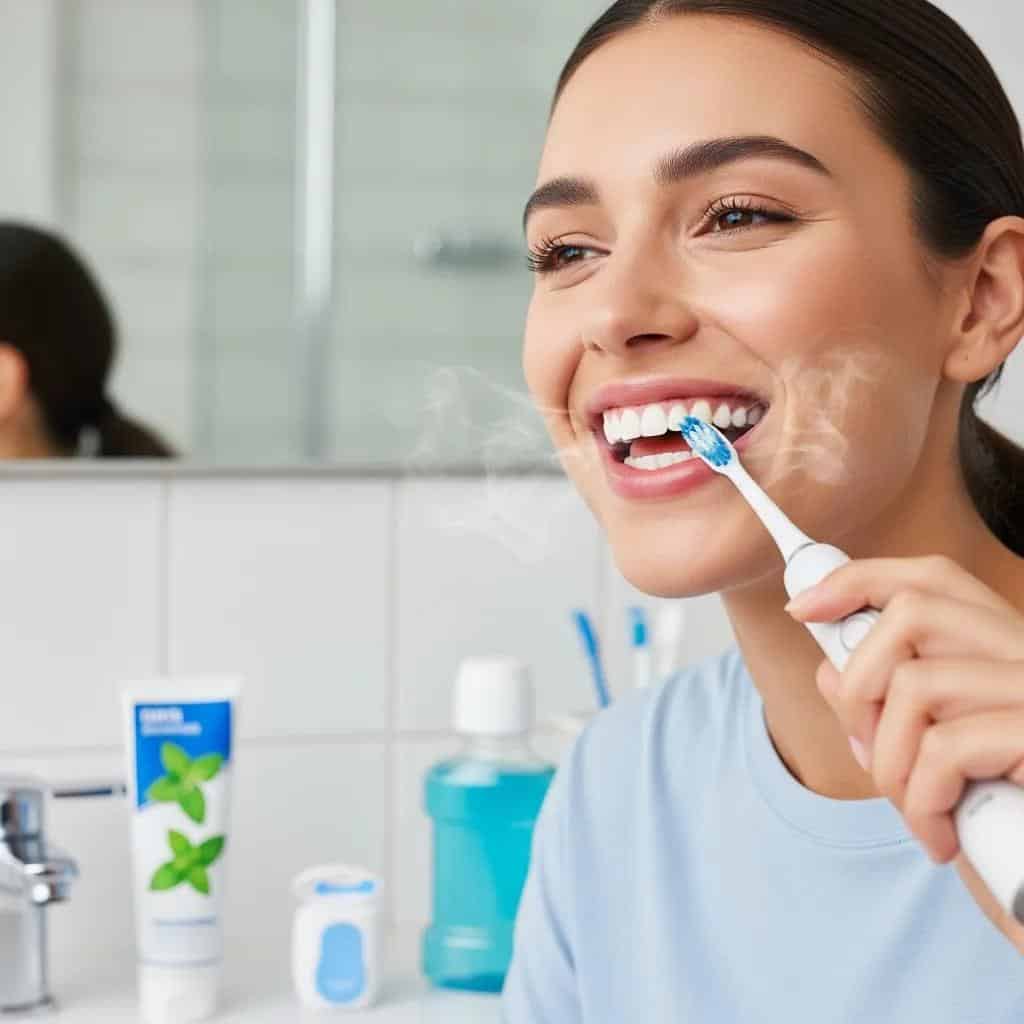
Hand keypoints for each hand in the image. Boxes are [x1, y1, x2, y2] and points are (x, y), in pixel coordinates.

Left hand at [786, 555, 1023, 954]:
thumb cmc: (1000, 824)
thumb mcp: (934, 758)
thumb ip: (888, 709)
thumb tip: (830, 671)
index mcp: (1006, 647)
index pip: (932, 578)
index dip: (858, 581)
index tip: (801, 609)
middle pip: (912, 613)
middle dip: (860, 685)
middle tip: (868, 752)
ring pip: (916, 684)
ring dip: (888, 759)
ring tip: (913, 809)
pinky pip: (944, 748)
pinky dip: (921, 800)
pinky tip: (940, 838)